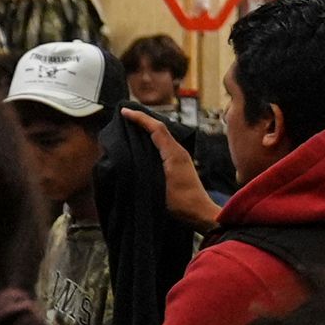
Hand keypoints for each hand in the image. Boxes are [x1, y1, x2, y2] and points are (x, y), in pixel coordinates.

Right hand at [128, 111, 215, 227]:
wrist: (200, 213)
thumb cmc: (180, 202)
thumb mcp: (158, 186)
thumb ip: (143, 171)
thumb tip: (126, 156)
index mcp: (174, 153)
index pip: (156, 128)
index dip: (140, 118)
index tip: (124, 111)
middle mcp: (179, 151)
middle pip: (160, 128)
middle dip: (143, 120)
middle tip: (125, 114)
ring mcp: (181, 157)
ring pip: (162, 136)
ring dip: (147, 129)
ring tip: (130, 125)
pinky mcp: (179, 164)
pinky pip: (164, 145)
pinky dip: (151, 139)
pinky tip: (142, 144)